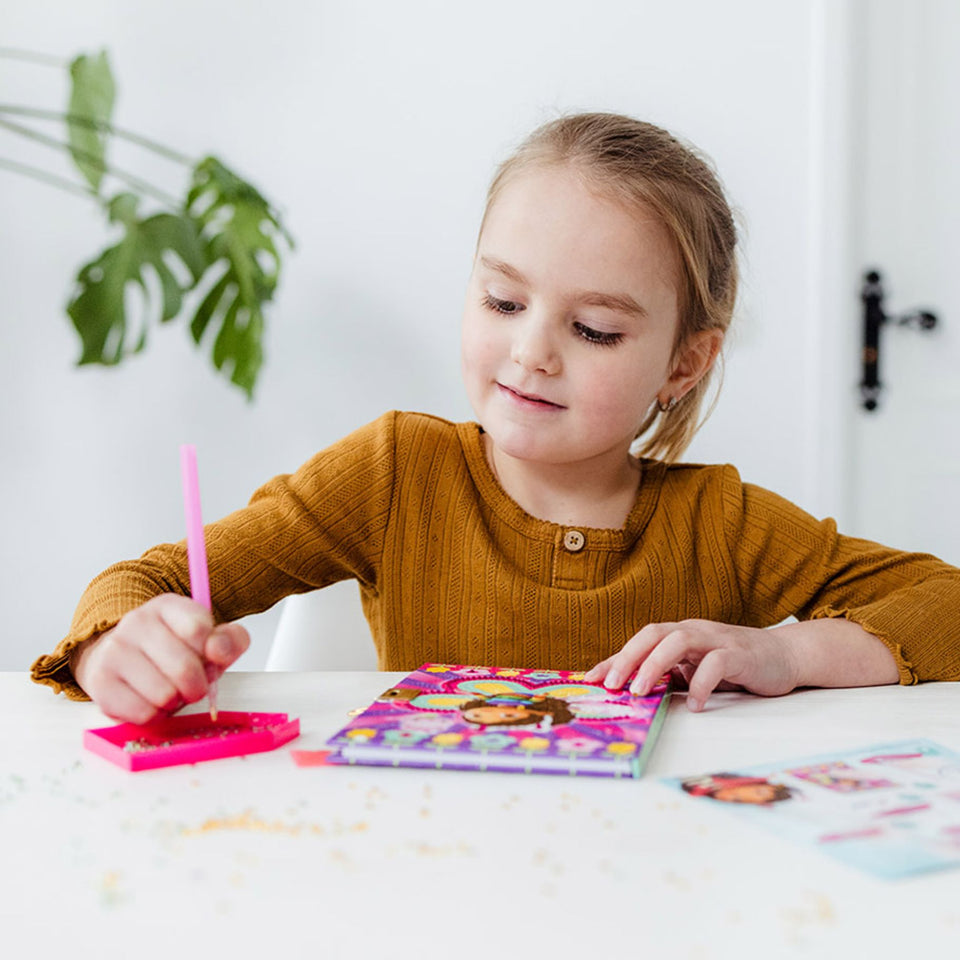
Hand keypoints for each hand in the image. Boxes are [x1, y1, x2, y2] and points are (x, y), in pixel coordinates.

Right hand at [70, 594, 249, 723]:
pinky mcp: (100, 681)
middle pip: (185, 668)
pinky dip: (153, 715)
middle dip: (197, 686)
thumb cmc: (173, 652)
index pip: (199, 629)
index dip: (211, 653)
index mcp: (168, 606)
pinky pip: (142, 713)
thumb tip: (219, 650)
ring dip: (173, 701)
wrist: (120, 661)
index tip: (207, 657)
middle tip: (192, 685)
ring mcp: (115, 650)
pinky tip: (148, 700)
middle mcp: (137, 621)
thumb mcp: (208, 640)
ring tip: (167, 690)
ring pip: (164, 694)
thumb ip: (230, 641)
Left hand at [583, 619, 798, 711]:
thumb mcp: (696, 670)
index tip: (591, 680)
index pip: (640, 642)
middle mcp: (694, 631)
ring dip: (654, 665)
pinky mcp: (740, 653)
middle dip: (628, 658)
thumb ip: (671, 677)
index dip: (615, 659)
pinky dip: (701, 683)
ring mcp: (717, 639)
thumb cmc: (735, 665)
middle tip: (611, 686)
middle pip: (653, 633)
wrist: (785, 656)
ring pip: (678, 641)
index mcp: (679, 634)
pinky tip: (694, 704)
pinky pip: (716, 663)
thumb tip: (634, 694)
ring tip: (641, 692)